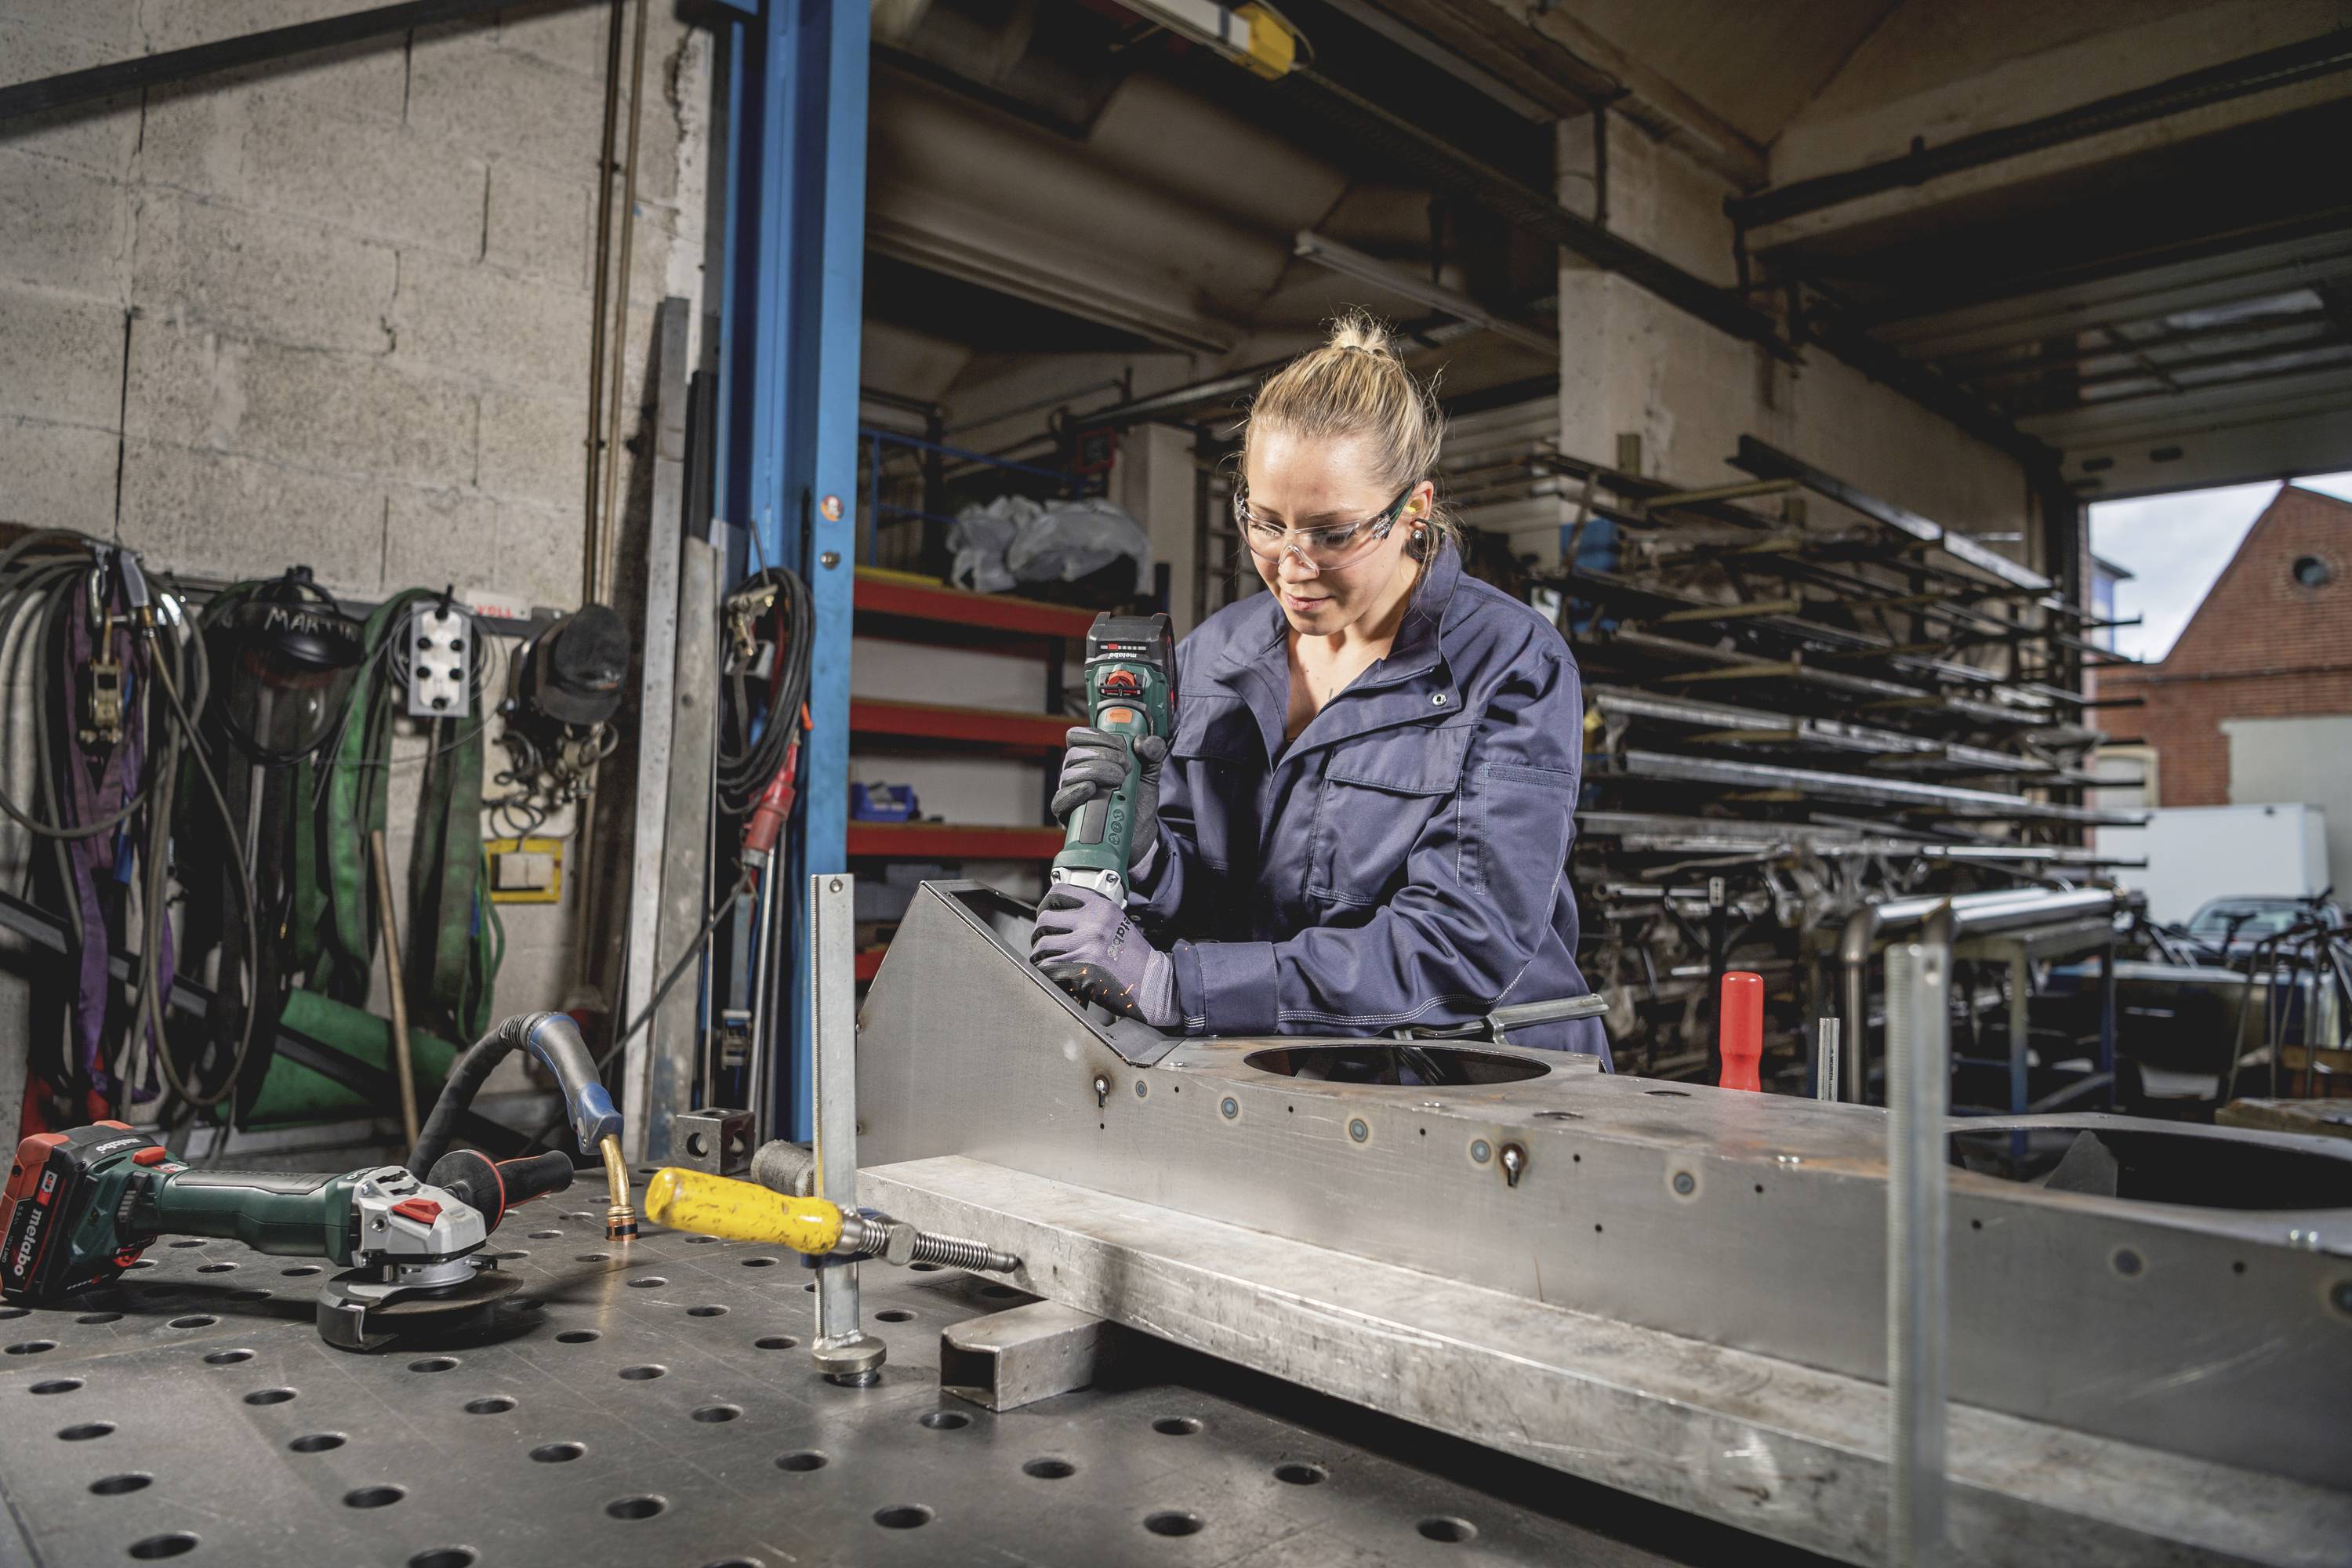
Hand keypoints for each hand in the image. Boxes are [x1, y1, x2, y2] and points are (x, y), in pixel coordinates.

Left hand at [1031, 885, 1177, 1027]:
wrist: (1152, 981)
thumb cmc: (1136, 956)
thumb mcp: (1118, 922)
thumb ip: (1093, 915)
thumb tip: (1063, 916)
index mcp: (1101, 908)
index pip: (1059, 893)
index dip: (1046, 903)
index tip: (1045, 912)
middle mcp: (1092, 923)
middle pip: (1045, 920)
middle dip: (1039, 933)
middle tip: (1043, 941)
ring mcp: (1085, 946)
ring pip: (1042, 945)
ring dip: (1040, 955)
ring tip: (1047, 960)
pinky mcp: (1080, 968)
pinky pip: (1047, 967)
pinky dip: (1046, 972)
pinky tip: (1054, 974)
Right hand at [1051, 728, 1168, 878]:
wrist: (1141, 834)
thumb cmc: (1137, 801)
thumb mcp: (1149, 773)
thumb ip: (1152, 752)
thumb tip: (1144, 741)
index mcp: (1090, 759)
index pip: (1076, 737)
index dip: (1096, 736)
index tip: (1120, 745)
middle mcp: (1076, 775)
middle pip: (1074, 754)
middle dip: (1103, 756)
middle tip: (1126, 768)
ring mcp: (1071, 796)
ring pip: (1068, 775)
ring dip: (1096, 771)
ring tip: (1119, 781)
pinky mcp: (1069, 818)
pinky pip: (1059, 802)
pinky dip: (1074, 792)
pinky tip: (1091, 789)